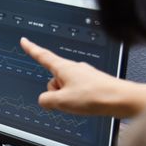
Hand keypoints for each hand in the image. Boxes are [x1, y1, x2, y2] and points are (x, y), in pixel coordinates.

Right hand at [20, 38, 145, 117]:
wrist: (121, 100)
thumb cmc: (95, 96)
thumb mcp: (62, 101)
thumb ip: (45, 100)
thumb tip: (44, 100)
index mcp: (64, 68)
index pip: (43, 56)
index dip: (32, 49)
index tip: (25, 41)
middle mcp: (74, 68)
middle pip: (53, 80)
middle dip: (54, 92)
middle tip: (65, 101)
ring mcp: (84, 75)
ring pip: (65, 87)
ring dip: (67, 98)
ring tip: (80, 104)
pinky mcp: (92, 83)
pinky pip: (76, 91)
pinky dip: (77, 99)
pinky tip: (87, 104)